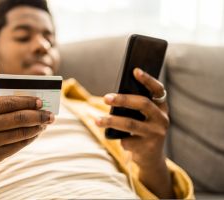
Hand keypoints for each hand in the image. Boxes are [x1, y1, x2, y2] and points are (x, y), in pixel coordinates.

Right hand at [0, 95, 53, 168]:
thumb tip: (28, 98)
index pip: (7, 103)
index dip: (26, 102)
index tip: (40, 102)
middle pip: (17, 119)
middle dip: (38, 116)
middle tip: (50, 115)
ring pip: (20, 134)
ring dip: (37, 128)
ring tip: (46, 123)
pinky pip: (18, 146)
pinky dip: (30, 138)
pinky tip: (36, 132)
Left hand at [96, 68, 173, 197]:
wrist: (150, 158)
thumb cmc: (142, 131)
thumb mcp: (143, 118)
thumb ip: (135, 108)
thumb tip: (113, 98)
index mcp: (162, 108)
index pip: (158, 90)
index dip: (148, 79)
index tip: (135, 70)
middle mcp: (162, 119)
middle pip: (143, 104)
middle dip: (123, 99)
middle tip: (106, 97)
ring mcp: (156, 134)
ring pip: (130, 123)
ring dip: (111, 121)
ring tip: (97, 120)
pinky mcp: (147, 148)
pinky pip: (126, 139)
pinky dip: (116, 137)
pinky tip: (112, 137)